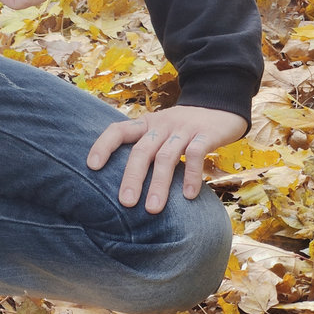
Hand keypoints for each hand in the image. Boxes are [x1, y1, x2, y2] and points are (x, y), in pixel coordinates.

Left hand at [87, 106, 246, 213]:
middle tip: (126, 203)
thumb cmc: (184, 127)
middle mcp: (162, 124)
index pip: (118, 130)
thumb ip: (147, 149)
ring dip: (159, 184)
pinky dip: (191, 175)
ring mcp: (184, 129)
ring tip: (153, 209)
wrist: (221, 104)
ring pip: (166, 157)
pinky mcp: (206, 134)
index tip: (92, 166)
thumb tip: (124, 185)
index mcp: (146, 124)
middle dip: (132, 177)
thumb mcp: (161, 131)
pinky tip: (188, 196)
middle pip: (142, 151)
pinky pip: (196, 155)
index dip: (103, 146)